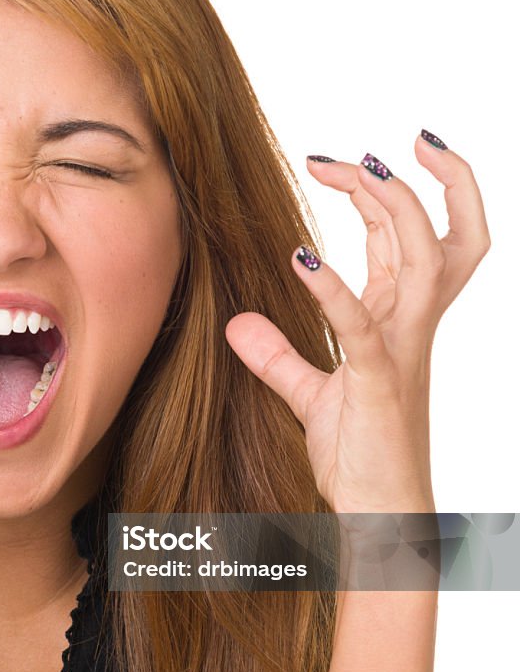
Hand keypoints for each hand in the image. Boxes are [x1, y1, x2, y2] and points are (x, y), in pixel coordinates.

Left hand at [224, 132, 488, 514]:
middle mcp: (412, 329)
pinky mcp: (381, 385)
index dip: (384, 196)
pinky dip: (334, 290)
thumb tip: (237, 322)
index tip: (343, 162)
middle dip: (402, 184)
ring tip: (352, 171)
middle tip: (349, 155)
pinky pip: (365, 327)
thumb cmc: (359, 456)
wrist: (382, 516)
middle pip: (434, 236)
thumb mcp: (310, 398)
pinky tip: (300, 258)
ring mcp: (403, 354)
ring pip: (427, 262)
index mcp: (400, 325)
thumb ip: (278, 358)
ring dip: (392, 210)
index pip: (409, 242)